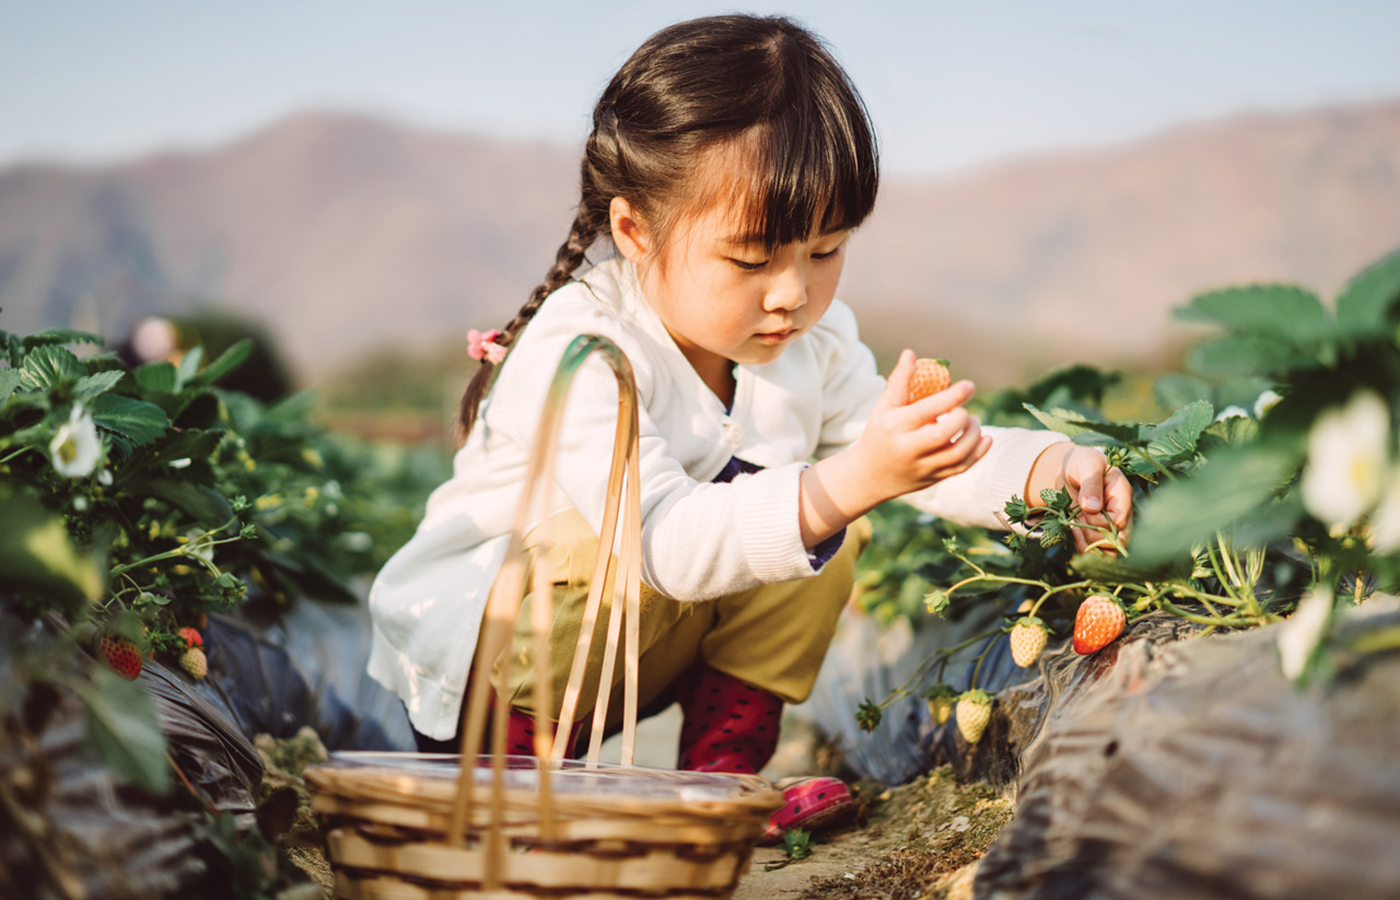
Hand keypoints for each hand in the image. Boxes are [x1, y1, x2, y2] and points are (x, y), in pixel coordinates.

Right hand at [855, 349, 991, 498]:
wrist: (869, 476)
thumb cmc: (880, 433)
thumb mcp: (883, 407)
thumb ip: (899, 382)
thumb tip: (911, 353)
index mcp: (896, 426)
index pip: (928, 409)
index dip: (953, 396)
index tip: (969, 386)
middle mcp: (909, 448)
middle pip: (943, 434)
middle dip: (962, 418)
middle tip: (963, 411)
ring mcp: (922, 467)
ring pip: (957, 454)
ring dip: (973, 435)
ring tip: (972, 422)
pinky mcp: (933, 479)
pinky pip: (961, 468)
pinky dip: (978, 453)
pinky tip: (984, 438)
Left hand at [1029, 443, 1132, 552]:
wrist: (1070, 469)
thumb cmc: (1081, 462)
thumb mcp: (1086, 465)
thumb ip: (1090, 484)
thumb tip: (1092, 507)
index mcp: (1123, 494)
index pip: (1120, 520)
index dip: (1099, 521)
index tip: (1084, 510)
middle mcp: (1122, 512)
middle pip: (1120, 541)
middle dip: (1095, 537)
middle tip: (1079, 522)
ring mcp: (1112, 524)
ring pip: (1111, 551)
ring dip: (1089, 545)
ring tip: (1075, 528)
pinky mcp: (1100, 531)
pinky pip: (1099, 551)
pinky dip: (1084, 547)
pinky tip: (1073, 532)